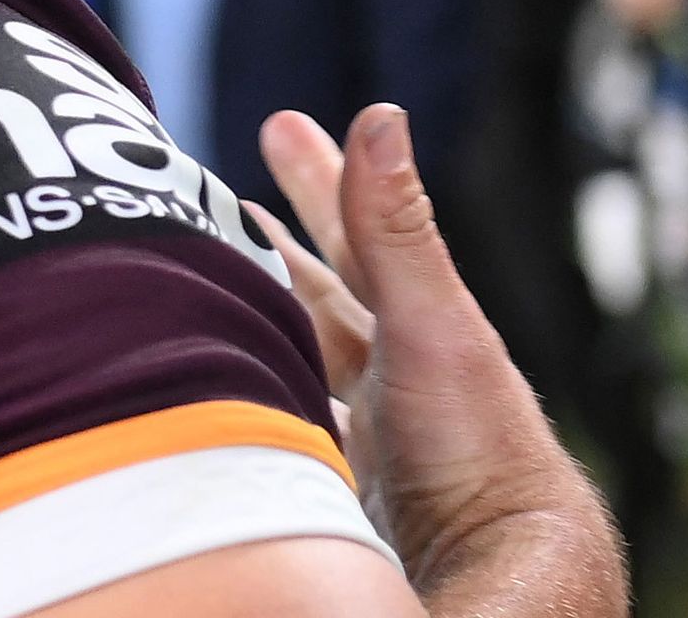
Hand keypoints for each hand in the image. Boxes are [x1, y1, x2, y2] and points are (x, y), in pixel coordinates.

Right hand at [251, 107, 620, 617]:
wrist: (487, 573)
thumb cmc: (480, 453)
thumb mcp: (431, 324)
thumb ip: (396, 229)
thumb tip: (380, 116)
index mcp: (415, 327)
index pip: (353, 238)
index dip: (318, 181)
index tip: (283, 125)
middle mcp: (386, 372)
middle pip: (314, 289)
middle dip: (268, 236)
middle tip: (217, 184)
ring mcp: (355, 428)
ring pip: (291, 348)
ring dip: (250, 307)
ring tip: (199, 270)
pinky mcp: (325, 477)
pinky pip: (273, 410)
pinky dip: (243, 382)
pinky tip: (212, 378)